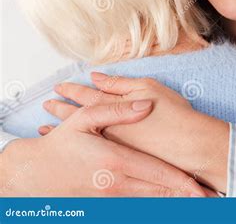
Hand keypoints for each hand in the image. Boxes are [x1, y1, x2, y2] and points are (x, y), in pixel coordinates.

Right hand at [0, 100, 205, 196]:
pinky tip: (170, 200)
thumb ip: (117, 111)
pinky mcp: (108, 201)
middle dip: (184, 196)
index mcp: (116, 161)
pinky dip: (156, 202)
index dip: (182, 183)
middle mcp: (118, 183)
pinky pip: (138, 202)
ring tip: (197, 200)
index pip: (158, 174)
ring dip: (174, 200)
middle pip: (160, 192)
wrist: (36, 174)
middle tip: (209, 198)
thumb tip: (144, 105)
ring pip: (151, 200)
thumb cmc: (61, 146)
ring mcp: (113, 195)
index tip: (201, 189)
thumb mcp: (85, 120)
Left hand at [41, 72, 228, 192]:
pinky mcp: (120, 159)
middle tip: (46, 107)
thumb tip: (97, 77)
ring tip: (48, 127)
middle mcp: (107, 127)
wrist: (188, 145)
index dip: (71, 90)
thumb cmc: (172, 115)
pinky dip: (78, 147)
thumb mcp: (148, 88)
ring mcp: (112, 144)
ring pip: (81, 135)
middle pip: (77, 117)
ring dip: (65, 129)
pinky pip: (91, 150)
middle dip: (61, 110)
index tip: (57, 88)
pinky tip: (72, 147)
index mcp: (113, 107)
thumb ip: (120, 84)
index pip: (86, 96)